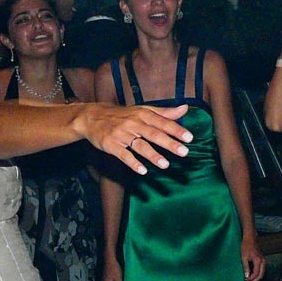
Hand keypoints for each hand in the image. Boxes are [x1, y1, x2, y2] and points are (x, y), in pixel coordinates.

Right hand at [75, 102, 192, 176]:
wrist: (91, 116)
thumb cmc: (123, 115)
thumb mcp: (142, 110)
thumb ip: (164, 113)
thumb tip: (185, 109)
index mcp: (143, 115)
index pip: (162, 122)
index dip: (176, 129)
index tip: (189, 137)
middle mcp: (133, 123)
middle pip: (153, 134)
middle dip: (169, 143)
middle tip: (184, 152)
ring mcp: (122, 134)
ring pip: (140, 145)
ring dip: (153, 155)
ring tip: (165, 165)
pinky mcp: (112, 145)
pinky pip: (123, 155)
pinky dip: (133, 163)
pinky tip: (142, 171)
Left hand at [241, 234, 265, 280]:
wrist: (251, 238)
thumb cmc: (246, 246)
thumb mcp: (244, 257)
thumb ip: (246, 267)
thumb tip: (247, 276)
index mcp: (258, 261)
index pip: (256, 273)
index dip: (251, 278)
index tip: (245, 280)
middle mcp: (263, 261)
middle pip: (261, 275)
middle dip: (254, 280)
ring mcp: (263, 261)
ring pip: (262, 273)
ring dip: (256, 278)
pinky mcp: (262, 260)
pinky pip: (261, 270)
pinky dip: (257, 274)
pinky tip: (252, 275)